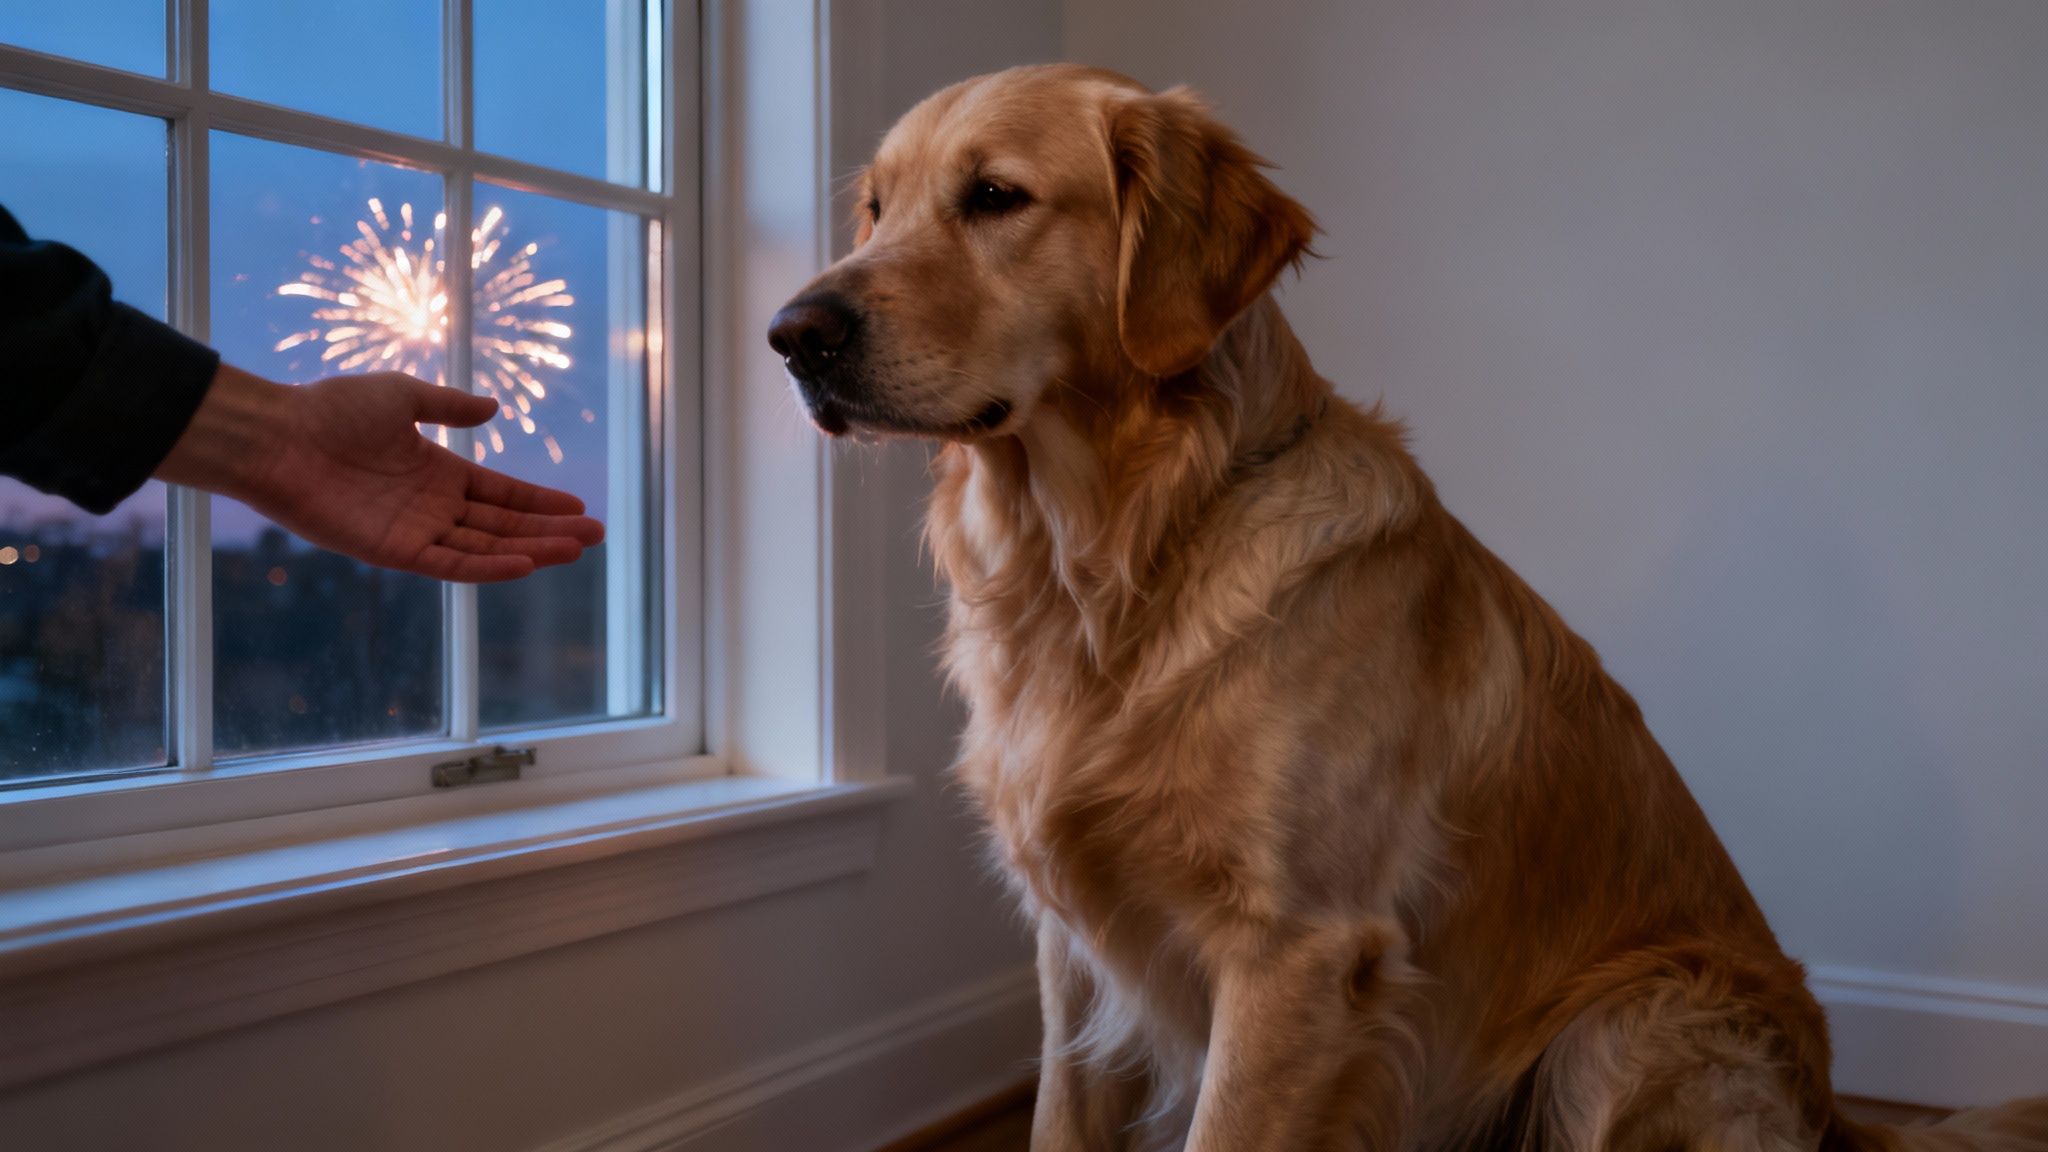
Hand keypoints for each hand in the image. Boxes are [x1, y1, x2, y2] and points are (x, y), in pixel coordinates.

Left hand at [156, 366, 604, 581]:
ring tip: (574, 551)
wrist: (278, 435)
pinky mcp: (392, 551)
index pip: (501, 493)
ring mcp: (414, 531)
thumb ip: (448, 406)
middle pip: (503, 525)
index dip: (540, 502)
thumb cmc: (330, 409)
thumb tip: (493, 409)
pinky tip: (524, 565)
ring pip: (485, 547)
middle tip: (595, 536)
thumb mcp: (401, 395)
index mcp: (437, 472)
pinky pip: (449, 564)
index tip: (579, 508)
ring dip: (531, 551)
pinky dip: (486, 568)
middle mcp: (431, 507)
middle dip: (550, 531)